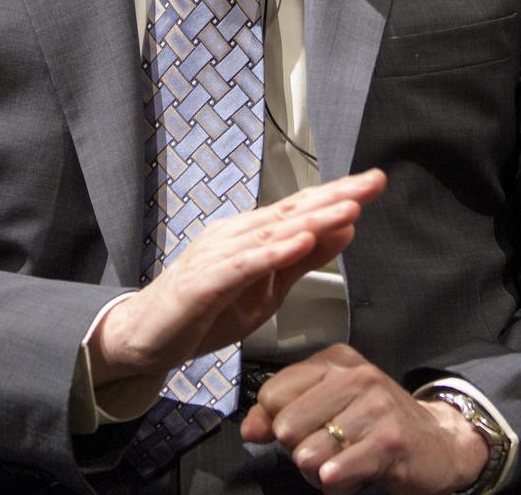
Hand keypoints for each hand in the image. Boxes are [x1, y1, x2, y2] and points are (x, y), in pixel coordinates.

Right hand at [90, 170, 385, 383]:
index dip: (339, 194)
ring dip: (313, 219)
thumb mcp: (268, 289)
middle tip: (373, 181)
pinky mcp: (203, 281)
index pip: (303, 209)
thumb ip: (304, 260)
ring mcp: (218, 254)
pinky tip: (298, 242)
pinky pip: (243, 265)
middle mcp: (237, 234)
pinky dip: (272, 252)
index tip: (375, 182)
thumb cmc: (207, 311)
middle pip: (293, 210)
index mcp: (253, 233)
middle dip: (336, 195)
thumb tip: (346, 229)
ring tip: (348, 207)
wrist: (145, 339)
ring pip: (273, 232)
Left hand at [240, 344, 487, 494]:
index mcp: (335, 361)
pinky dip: (335, 481)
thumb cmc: (375, 425)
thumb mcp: (328, 408)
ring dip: (319, 472)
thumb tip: (248, 428)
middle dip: (298, 450)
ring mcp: (375, 405)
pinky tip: (347, 475)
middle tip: (326, 452)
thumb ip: (281, 414)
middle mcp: (355, 375)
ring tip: (342, 463)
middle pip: (286, 426)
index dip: (277, 423)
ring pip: (309, 453)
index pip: (273, 393)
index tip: (301, 431)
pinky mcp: (390, 439)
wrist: (438, 442)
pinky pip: (337, 471)